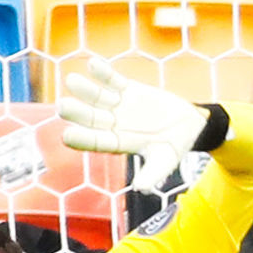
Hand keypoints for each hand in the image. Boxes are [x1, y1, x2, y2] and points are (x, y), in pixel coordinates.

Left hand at [54, 57, 210, 193]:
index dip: (81, 139)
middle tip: (63, 106)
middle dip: (77, 112)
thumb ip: (153, 173)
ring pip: (96, 96)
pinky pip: (112, 80)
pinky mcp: (127, 89)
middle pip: (90, 118)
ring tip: (71, 80)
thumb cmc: (175, 147)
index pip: (95, 141)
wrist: (189, 125)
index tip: (67, 135)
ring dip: (84, 89)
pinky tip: (93, 64)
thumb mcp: (165, 161)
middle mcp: (112, 124)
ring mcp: (118, 105)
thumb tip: (142, 189)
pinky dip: (103, 72)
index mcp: (117, 143)